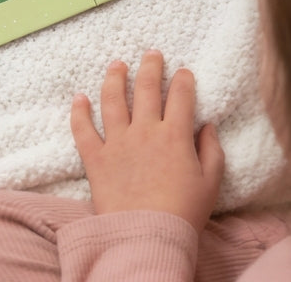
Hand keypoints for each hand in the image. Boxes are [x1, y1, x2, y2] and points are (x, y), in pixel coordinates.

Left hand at [70, 51, 223, 235]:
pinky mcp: (95, 158)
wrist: (148, 236)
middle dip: (150, 67)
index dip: (183, 80)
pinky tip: (79, 98)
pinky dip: (79, 112)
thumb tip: (207, 125)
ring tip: (116, 65)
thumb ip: (211, 151)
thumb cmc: (184, 213)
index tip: (183, 72)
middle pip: (146, 88)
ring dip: (114, 78)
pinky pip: (82, 129)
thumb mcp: (210, 184)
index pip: (180, 97)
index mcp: (174, 136)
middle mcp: (144, 131)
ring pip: (112, 99)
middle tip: (151, 54)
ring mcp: (117, 142)